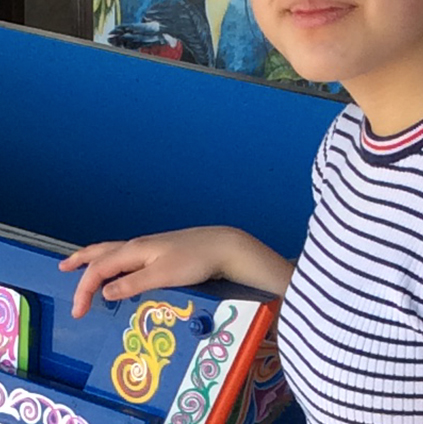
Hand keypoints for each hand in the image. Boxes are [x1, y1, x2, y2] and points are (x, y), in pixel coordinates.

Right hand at [59, 226, 238, 318]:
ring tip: (85, 266)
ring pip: (116, 251)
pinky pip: (129, 256)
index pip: (99, 268)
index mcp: (136, 250)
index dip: (84, 290)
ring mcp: (152, 247)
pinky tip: (121, 270)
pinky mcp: (163, 252)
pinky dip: (115, 262)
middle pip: (103, 251)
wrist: (224, 247)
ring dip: (98, 259)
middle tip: (63, 268)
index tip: (77, 313)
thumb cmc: (196, 260)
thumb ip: (132, 283)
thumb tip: (104, 291)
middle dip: (82, 260)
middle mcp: (140, 245)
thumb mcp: (163, 275)